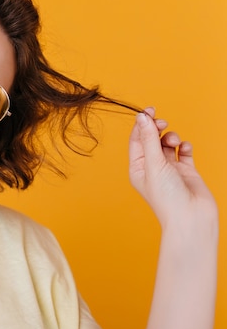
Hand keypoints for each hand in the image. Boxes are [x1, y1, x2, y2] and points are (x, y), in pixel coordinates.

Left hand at [128, 107, 217, 232]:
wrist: (191, 218)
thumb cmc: (167, 197)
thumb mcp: (154, 164)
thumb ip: (149, 139)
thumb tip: (142, 117)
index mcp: (137, 168)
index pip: (136, 140)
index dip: (141, 124)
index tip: (149, 110)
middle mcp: (152, 168)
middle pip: (151, 139)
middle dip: (157, 128)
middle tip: (162, 122)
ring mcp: (169, 169)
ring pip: (168, 144)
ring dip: (171, 137)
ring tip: (174, 141)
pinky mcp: (186, 171)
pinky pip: (184, 152)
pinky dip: (185, 146)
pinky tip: (186, 148)